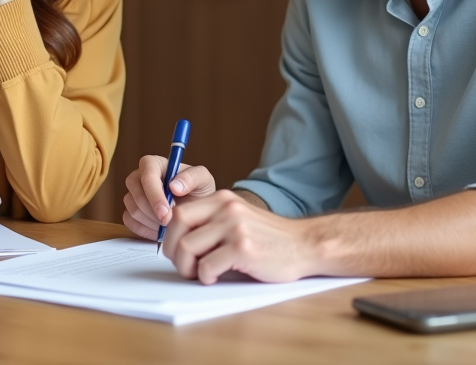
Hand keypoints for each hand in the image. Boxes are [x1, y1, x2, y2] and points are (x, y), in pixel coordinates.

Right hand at [121, 154, 216, 239]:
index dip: (155, 196)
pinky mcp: (130, 212)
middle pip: (136, 195)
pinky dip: (146, 230)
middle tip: (171, 222)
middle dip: (154, 212)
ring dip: (152, 222)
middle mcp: (139, 177)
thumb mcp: (203, 180)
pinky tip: (161, 230)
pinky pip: (130, 223)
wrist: (195, 210)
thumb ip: (192, 178)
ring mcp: (132, 195)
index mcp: (153, 164)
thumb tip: (174, 186)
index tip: (166, 212)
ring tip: (170, 224)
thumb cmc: (198, 191)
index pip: (147, 176)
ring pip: (133, 210)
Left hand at [161, 190, 314, 283]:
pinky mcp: (242, 248)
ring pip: (186, 247)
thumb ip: (213, 222)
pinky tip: (216, 278)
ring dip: (187, 267)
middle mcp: (226, 208)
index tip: (175, 250)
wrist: (304, 245)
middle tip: (183, 265)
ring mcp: (234, 227)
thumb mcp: (239, 218)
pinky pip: (206, 266)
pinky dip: (205, 277)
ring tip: (200, 274)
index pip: (180, 211)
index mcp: (222, 199)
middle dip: (172, 250)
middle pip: (177, 225)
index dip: (170, 234)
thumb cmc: (270, 238)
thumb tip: (178, 240)